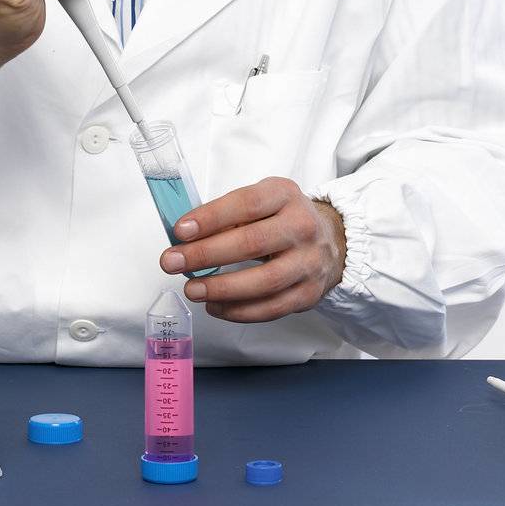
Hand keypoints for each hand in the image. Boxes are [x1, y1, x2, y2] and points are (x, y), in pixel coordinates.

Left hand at [158, 176, 346, 322]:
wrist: (331, 241)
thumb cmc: (283, 218)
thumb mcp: (263, 200)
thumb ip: (230, 214)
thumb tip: (186, 236)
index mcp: (285, 195)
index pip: (246, 204)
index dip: (211, 218)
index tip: (180, 231)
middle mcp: (302, 227)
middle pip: (251, 243)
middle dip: (206, 254)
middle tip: (172, 262)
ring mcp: (309, 262)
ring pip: (263, 281)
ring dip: (221, 288)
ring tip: (192, 289)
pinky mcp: (309, 294)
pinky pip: (271, 308)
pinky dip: (239, 311)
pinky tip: (215, 306)